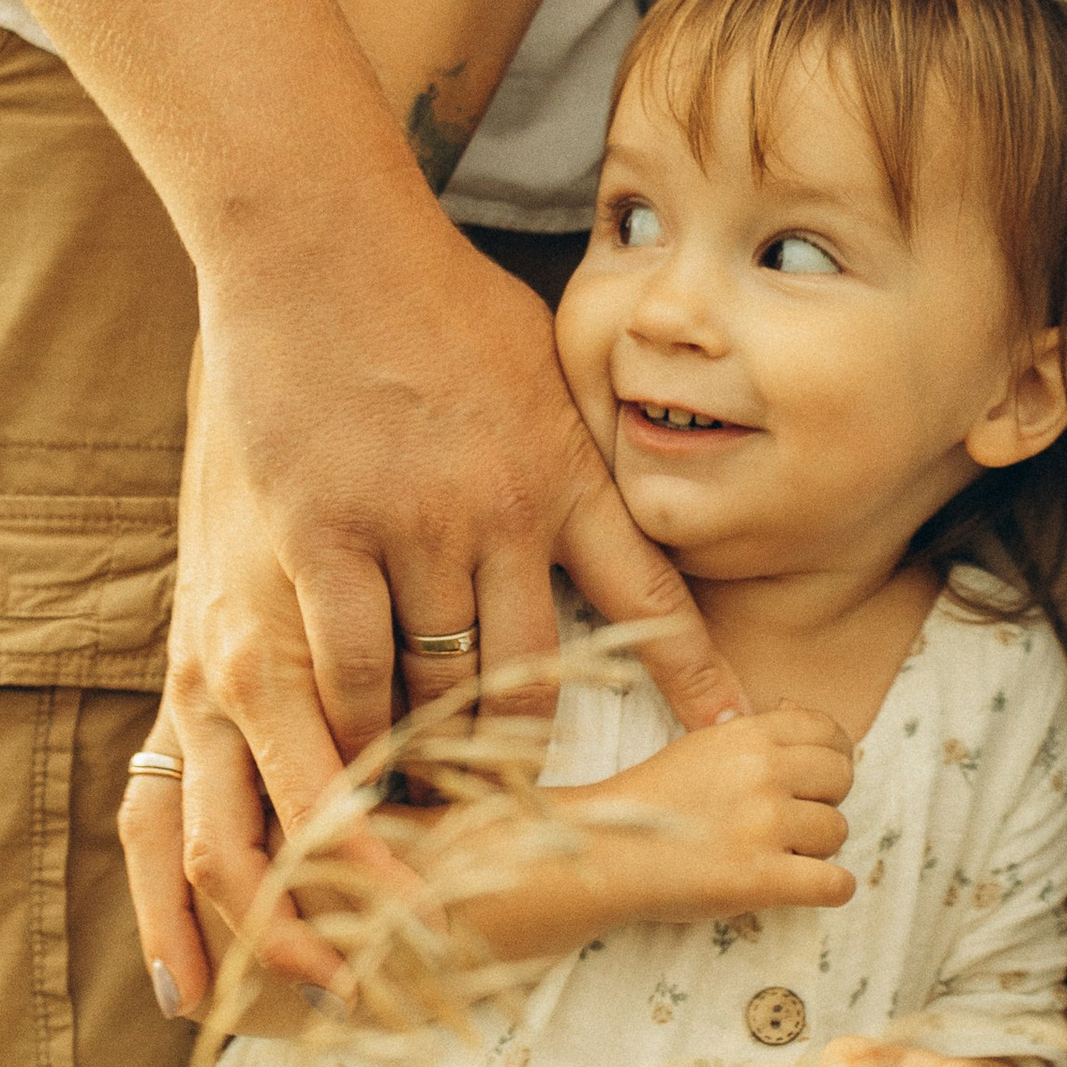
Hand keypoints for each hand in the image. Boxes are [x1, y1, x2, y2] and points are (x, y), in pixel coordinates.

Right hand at [132, 212, 748, 1008]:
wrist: (326, 240)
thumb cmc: (435, 293)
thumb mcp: (543, 365)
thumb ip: (579, 441)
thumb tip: (641, 461)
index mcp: (565, 474)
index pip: (650, 596)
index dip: (697, 675)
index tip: (743, 736)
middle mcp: (504, 513)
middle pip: (533, 676)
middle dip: (530, 759)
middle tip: (536, 823)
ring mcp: (412, 527)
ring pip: (441, 685)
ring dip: (436, 760)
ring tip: (438, 826)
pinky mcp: (322, 535)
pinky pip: (352, 664)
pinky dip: (356, 724)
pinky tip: (355, 767)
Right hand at [525, 701, 855, 946]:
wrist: (603, 852)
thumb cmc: (650, 803)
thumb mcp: (700, 747)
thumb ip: (751, 733)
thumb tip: (797, 708)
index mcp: (748, 734)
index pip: (827, 731)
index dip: (832, 755)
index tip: (818, 779)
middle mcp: (763, 771)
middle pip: (841, 778)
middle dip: (824, 801)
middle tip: (793, 821)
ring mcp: (764, 824)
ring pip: (837, 832)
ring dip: (816, 849)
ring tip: (778, 855)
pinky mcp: (761, 877)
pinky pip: (833, 884)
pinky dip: (831, 890)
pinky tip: (811, 888)